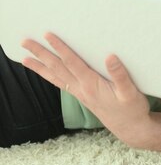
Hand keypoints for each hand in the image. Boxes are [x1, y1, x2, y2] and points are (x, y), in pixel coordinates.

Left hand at [22, 33, 150, 146]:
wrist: (130, 129)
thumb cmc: (132, 109)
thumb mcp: (130, 92)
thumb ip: (120, 75)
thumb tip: (110, 56)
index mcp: (92, 85)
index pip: (71, 62)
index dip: (60, 48)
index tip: (48, 35)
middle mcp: (82, 89)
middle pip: (57, 68)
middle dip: (41, 54)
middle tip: (25, 42)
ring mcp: (80, 93)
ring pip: (56, 77)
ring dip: (40, 67)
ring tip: (24, 58)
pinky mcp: (82, 96)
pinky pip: (61, 83)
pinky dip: (50, 76)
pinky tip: (45, 72)